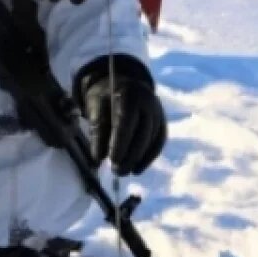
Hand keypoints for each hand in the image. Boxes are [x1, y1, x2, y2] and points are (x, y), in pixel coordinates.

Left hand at [76, 55, 165, 175]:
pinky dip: (148, 157)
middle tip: (116, 171)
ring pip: (152, 139)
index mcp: (129, 94)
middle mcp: (148, 102)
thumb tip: (98, 159)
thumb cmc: (105, 98)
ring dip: (138, 159)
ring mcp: (158, 112)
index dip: (120, 142)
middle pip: (142, 133)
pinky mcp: (162, 122)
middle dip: (129, 155)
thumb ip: (98, 131)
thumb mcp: (95, 108)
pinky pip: (158, 142)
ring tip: (123, 171)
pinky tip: (137, 169)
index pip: (126, 122)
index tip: (112, 160)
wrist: (122, 85)